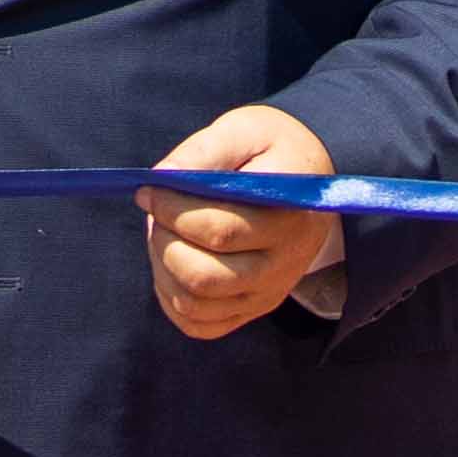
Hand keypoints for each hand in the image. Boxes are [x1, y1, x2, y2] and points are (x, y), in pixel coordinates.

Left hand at [141, 105, 341, 342]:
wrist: (309, 184)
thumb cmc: (269, 152)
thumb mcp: (244, 131)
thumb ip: (204, 151)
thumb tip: (162, 178)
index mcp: (288, 215)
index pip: (219, 231)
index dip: (172, 211)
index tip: (149, 190)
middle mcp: (284, 263)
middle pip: (204, 277)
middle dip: (163, 243)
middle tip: (157, 214)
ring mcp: (269, 292)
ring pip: (195, 304)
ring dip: (162, 270)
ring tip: (164, 235)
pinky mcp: (252, 308)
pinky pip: (200, 325)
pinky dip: (171, 299)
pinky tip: (171, 264)